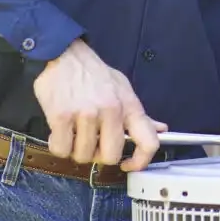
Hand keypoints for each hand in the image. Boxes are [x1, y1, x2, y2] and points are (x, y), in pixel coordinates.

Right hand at [32, 39, 166, 172]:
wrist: (65, 55)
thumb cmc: (95, 75)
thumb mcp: (123, 89)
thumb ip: (140, 115)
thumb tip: (160, 130)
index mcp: (130, 106)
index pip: (148, 142)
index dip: (141, 161)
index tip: (129, 165)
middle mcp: (111, 111)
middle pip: (110, 156)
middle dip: (100, 155)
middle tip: (92, 143)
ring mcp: (86, 115)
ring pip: (83, 156)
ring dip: (77, 150)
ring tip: (75, 132)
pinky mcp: (61, 117)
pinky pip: (61, 150)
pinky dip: (59, 146)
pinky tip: (61, 132)